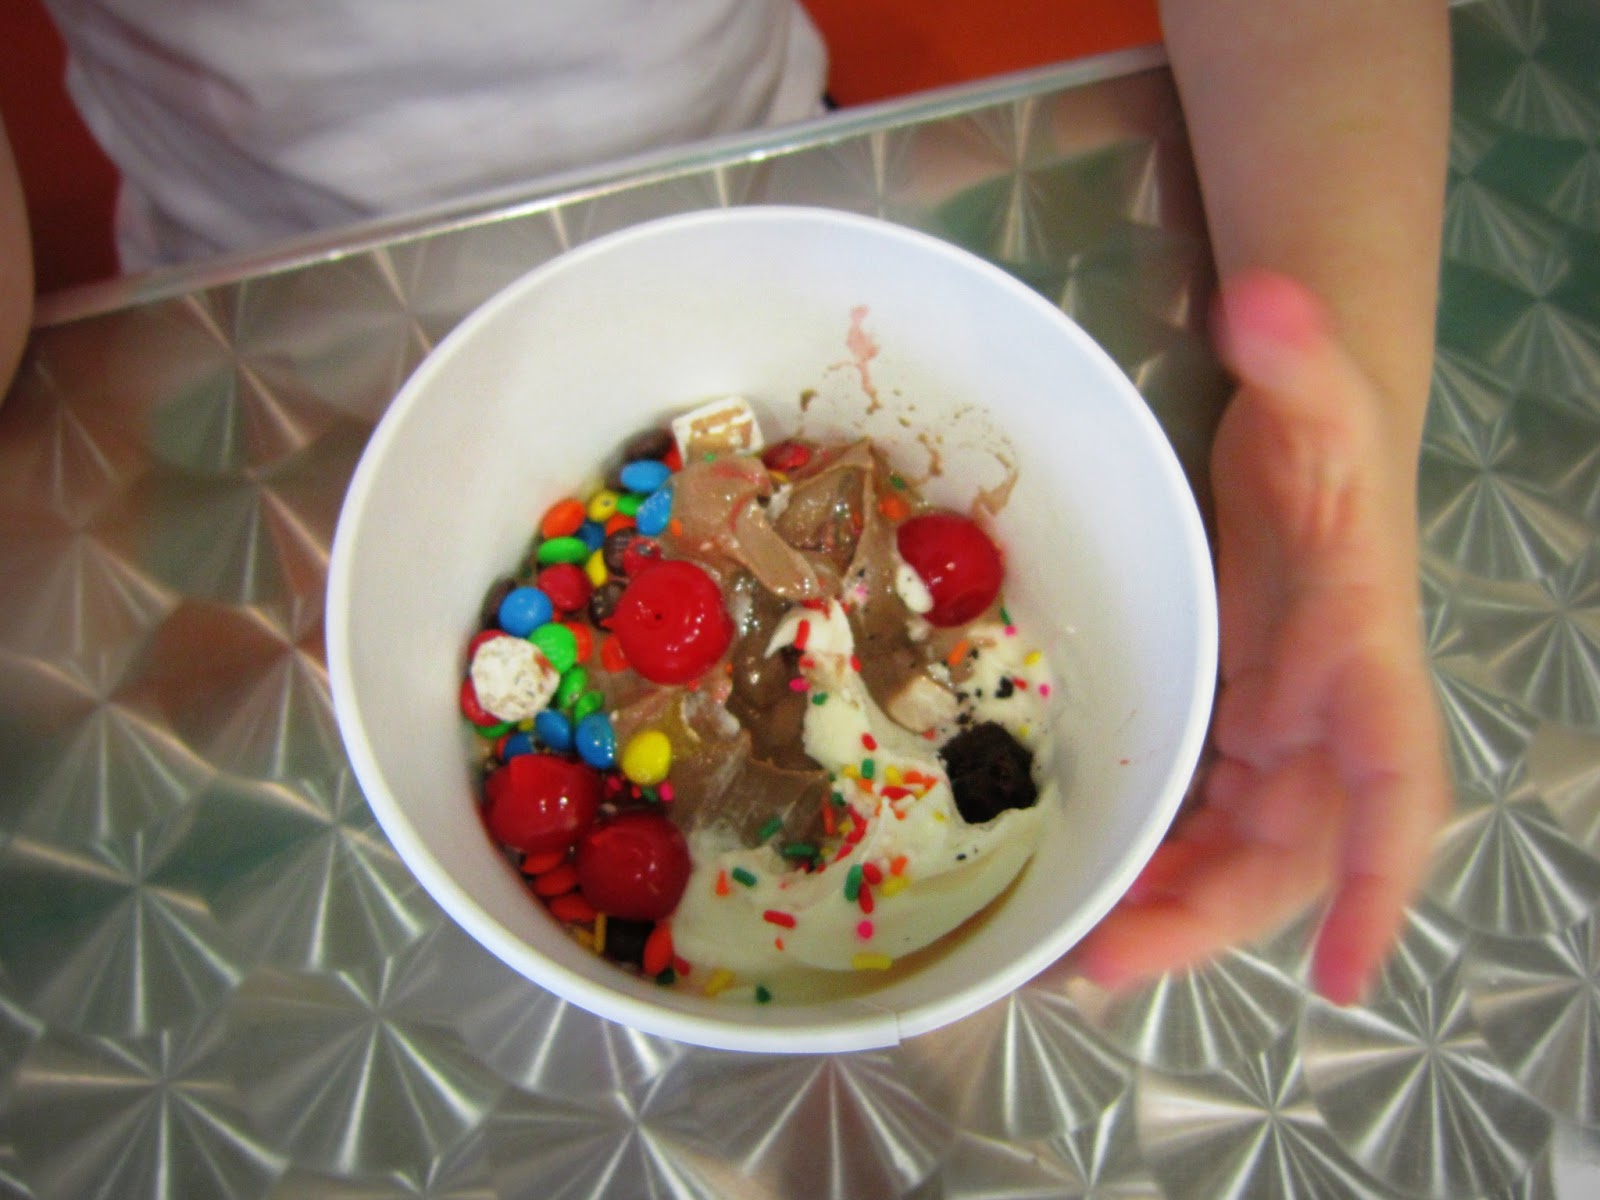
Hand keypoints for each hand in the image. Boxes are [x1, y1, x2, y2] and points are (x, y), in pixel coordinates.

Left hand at [1073, 271, 1450, 1003]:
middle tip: (1101, 966)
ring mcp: (1278, 734)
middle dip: (1207, 920)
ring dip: (1166, 913)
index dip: (1378, 885)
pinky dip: (1152, 867)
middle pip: (1288, 854)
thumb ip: (1296, 351)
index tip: (1344, 974)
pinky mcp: (1232, 731)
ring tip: (1070, 954)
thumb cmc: (1323, 429)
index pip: (1393, 785)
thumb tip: (1267, 303)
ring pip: (1237, 857)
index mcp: (1360, 657)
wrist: (1306, 445)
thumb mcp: (1313, 388)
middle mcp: (1326, 719)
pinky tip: (1085, 890)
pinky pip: (1199, 822)